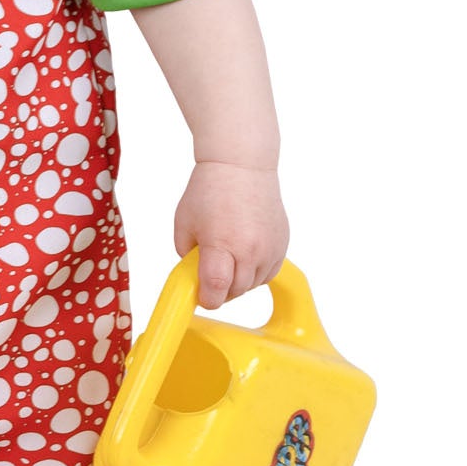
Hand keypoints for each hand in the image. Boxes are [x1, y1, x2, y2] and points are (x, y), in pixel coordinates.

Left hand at [172, 160, 288, 308]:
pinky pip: (268, 273)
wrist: (242, 166)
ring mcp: (269, 248)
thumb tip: (195, 276)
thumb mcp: (184, 223)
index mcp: (221, 244)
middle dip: (220, 291)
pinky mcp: (282, 245)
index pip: (217, 288)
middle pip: (236, 291)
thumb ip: (186, 255)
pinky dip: (254, 272)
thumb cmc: (210, 190)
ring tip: (226, 260)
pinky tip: (242, 256)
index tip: (201, 297)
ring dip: (238, 282)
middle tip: (208, 277)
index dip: (207, 299)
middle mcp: (250, 250)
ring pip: (253, 285)